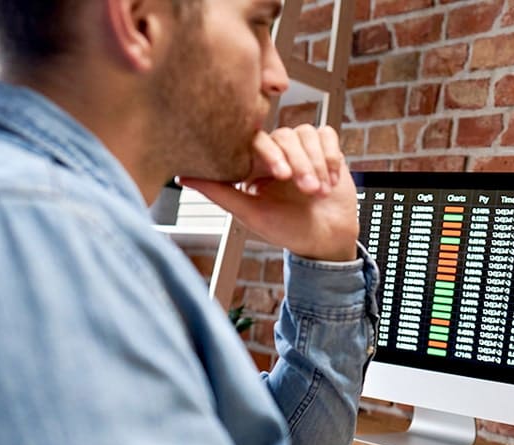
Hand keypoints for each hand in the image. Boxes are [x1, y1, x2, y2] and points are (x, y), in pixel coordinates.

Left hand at [181, 125, 358, 261]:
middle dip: (300, 164)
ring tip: (319, 191)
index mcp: (256, 165)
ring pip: (307, 135)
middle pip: (286, 136)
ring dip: (317, 163)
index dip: (271, 153)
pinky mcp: (326, 150)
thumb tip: (183, 177)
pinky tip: (330, 180)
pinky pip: (327, 136)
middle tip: (307, 190)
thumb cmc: (287, 230)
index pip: (257, 140)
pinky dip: (330, 157)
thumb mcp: (251, 215)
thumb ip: (220, 193)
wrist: (326, 240)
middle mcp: (278, 153)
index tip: (283, 176)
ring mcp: (303, 149)